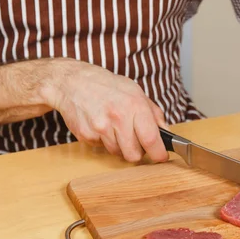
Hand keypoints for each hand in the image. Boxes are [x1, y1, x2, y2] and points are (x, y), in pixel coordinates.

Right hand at [41, 58, 168, 162]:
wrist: (72, 81)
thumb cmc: (107, 86)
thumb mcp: (135, 92)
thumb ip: (154, 113)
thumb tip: (166, 133)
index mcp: (135, 105)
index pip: (151, 139)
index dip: (158, 153)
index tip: (161, 157)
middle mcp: (118, 117)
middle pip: (134, 154)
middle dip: (137, 151)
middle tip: (134, 140)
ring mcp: (100, 127)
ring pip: (118, 153)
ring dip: (119, 145)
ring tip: (114, 127)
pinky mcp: (86, 134)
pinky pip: (101, 148)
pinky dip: (103, 141)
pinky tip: (100, 125)